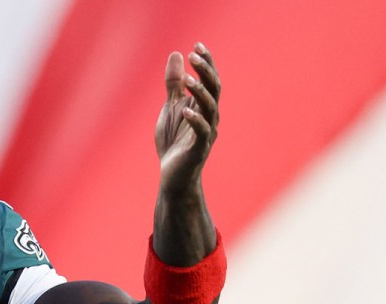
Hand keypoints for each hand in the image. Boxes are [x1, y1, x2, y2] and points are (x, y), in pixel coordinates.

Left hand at [155, 43, 220, 196]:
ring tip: (187, 80)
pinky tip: (186, 110)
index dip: (206, 63)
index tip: (197, 45)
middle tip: (194, 55)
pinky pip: (202, 132)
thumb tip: (176, 54)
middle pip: (214, 89)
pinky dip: (196, 120)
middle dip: (205, 71)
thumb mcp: (171, 108)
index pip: (210, 80)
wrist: (173, 176)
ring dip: (199, 93)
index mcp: (204, 106)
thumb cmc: (174, 142)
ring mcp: (206, 133)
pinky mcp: (199, 149)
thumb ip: (174, 84)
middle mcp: (210, 117)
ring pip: (210, 108)